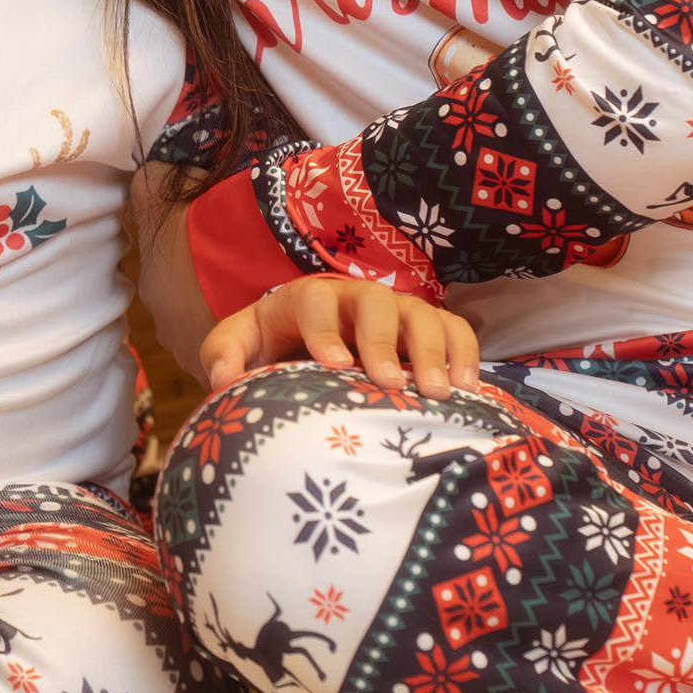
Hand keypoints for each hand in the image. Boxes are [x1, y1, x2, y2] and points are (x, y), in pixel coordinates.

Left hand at [202, 278, 480, 399]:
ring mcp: (394, 312)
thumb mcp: (238, 345)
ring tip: (441, 393)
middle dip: (386, 341)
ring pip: (422, 314)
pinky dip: (465, 353)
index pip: (315, 303)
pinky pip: (454, 330)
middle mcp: (354, 298)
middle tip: (394, 385)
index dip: (325, 330)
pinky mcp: (424, 331)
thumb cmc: (269, 345)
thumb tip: (224, 383)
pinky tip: (469, 390)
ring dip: (434, 350)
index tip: (335, 365)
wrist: (298, 340)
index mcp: (305, 299)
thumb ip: (225, 357)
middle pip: (377, 302)